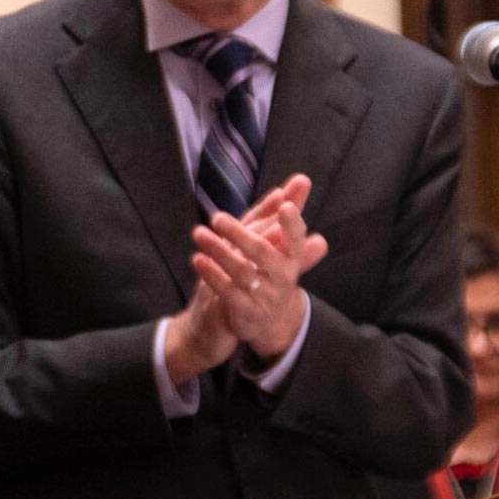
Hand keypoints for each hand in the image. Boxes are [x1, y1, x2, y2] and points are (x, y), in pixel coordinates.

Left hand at [189, 174, 327, 362]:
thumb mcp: (277, 243)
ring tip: (198, 233)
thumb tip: (301, 179)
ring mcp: (265, 296)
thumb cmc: (271, 270)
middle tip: (217, 217)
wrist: (267, 319)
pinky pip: (228, 292)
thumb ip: (283, 212)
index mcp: (291, 257)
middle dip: (240, 234)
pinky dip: (212, 275)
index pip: (296, 238)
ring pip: (242, 271)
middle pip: (262, 253)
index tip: (285, 207)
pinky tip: (198, 259)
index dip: (292, 224)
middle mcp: (282, 277)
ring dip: (219, 251)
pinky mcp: (247, 311)